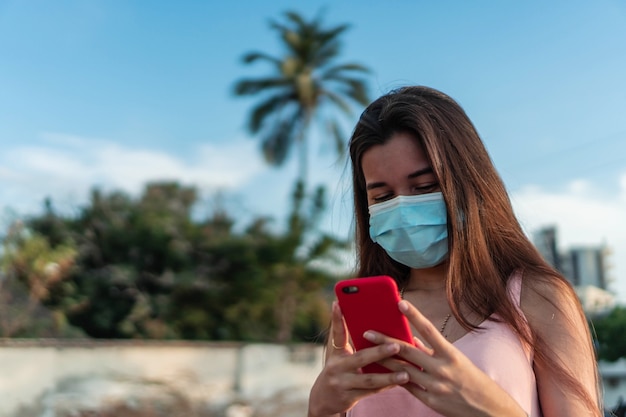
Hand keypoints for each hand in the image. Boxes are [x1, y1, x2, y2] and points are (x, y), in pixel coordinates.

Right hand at [307, 301, 410, 416]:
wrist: (323, 400)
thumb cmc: (338, 370)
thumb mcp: (338, 355)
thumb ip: (348, 340)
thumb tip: (362, 320)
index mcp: (335, 353)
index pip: (337, 333)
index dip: (336, 318)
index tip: (339, 303)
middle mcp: (336, 367)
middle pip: (360, 358)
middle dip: (379, 352)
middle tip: (396, 345)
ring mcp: (342, 383)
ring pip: (368, 379)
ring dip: (388, 376)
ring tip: (406, 372)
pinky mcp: (348, 397)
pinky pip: (371, 392)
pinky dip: (386, 386)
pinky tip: (400, 383)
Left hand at [363, 300, 527, 416]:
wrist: (489, 409)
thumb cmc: (471, 379)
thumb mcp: (456, 360)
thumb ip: (432, 350)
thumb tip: (411, 339)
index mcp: (450, 354)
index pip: (429, 330)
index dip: (414, 315)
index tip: (400, 302)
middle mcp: (442, 368)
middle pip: (407, 350)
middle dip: (385, 340)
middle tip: (367, 332)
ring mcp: (435, 385)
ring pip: (402, 369)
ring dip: (384, 359)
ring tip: (368, 352)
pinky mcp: (430, 400)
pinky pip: (408, 387)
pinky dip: (394, 378)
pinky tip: (381, 372)